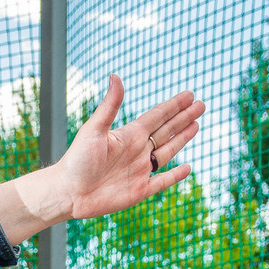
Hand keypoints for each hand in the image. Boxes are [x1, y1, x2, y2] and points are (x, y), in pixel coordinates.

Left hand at [54, 75, 202, 220]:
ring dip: (182, 139)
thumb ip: (109, 106)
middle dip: (184, 118)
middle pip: (166, 131)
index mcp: (128, 135)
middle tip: (201, 105)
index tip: (189, 94)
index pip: (157, 116)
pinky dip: (175, 175)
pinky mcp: (139, 191)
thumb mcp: (94, 130)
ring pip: (167, 151)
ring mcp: (139, 171)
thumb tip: (115, 76)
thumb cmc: (76, 160)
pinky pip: (162, 182)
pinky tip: (187, 166)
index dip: (174, 106)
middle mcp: (136, 151)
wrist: (67, 192)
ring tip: (196, 125)